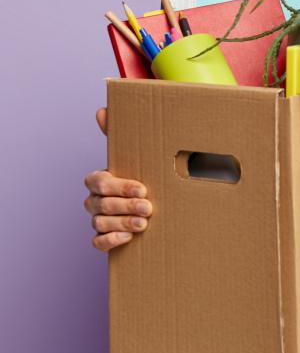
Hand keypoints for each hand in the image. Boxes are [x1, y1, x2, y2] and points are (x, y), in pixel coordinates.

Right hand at [83, 107, 152, 251]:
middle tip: (148, 207)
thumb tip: (102, 110)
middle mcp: (94, 200)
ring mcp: (98, 219)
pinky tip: (129, 237)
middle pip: (101, 204)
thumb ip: (117, 134)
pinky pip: (97, 242)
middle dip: (125, 206)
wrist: (153, 200)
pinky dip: (111, 240)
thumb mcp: (135, 154)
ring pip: (100, 223)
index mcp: (98, 180)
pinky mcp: (104, 237)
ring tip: (144, 223)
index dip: (119, 186)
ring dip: (122, 223)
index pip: (97, 182)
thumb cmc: (140, 174)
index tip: (142, 189)